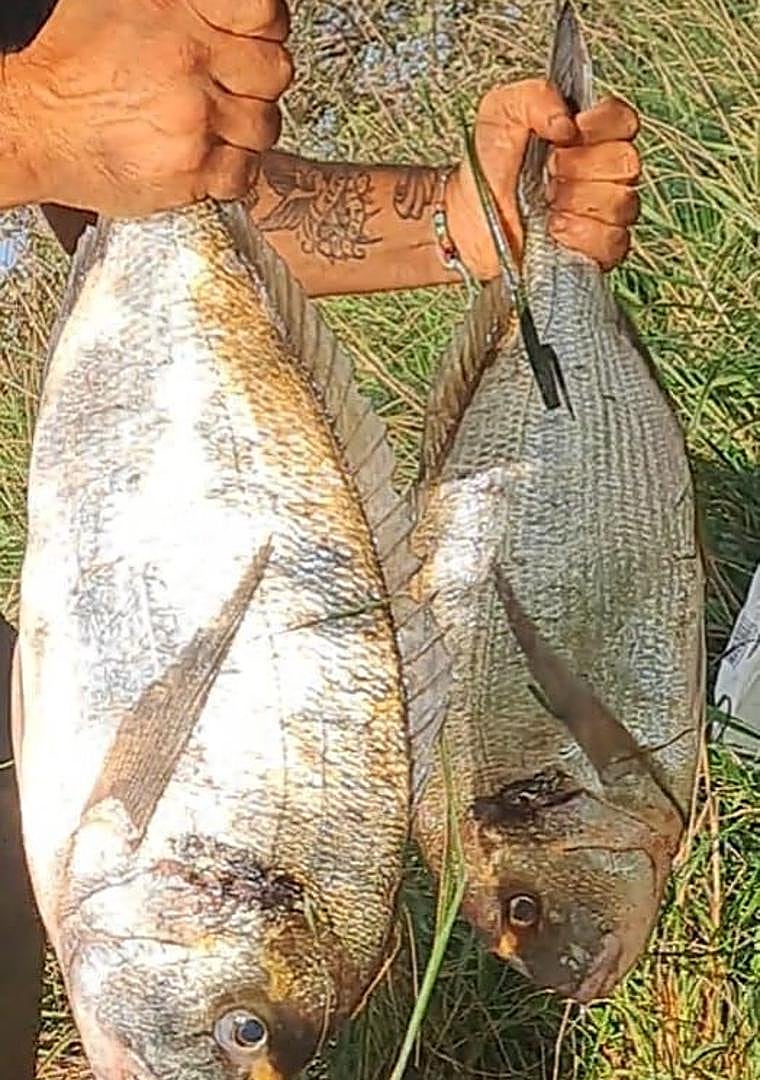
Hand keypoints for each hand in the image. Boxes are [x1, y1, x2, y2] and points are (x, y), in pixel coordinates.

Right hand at [6, 0, 292, 216]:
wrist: (32, 124)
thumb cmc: (69, 67)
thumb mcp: (124, 5)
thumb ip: (185, 10)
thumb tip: (223, 15)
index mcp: (177, 9)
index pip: (264, 14)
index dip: (265, 32)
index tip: (253, 45)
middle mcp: (190, 60)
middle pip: (273, 72)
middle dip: (257, 83)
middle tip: (234, 91)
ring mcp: (194, 118)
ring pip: (263, 125)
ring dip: (246, 129)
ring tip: (215, 127)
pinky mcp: (190, 169)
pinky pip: (244, 174)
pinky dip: (234, 171)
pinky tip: (210, 159)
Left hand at [446, 80, 640, 275]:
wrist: (466, 220)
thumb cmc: (485, 170)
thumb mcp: (500, 113)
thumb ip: (535, 96)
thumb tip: (567, 120)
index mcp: (588, 135)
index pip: (624, 120)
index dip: (602, 125)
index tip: (567, 134)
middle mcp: (602, 173)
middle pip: (626, 163)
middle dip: (582, 168)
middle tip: (548, 174)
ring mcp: (603, 214)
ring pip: (622, 203)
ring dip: (579, 203)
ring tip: (547, 205)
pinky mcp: (597, 251)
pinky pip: (613, 240)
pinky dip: (583, 234)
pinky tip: (555, 231)